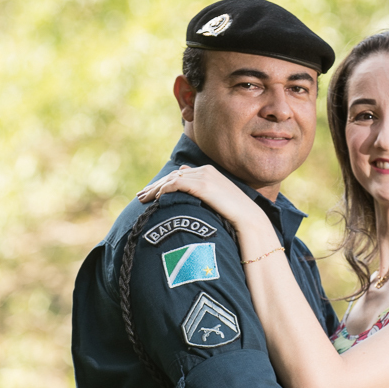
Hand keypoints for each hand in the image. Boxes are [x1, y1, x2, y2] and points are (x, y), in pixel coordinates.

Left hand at [138, 165, 259, 230]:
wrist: (248, 217)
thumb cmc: (234, 212)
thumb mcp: (217, 197)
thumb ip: (201, 188)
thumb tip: (183, 175)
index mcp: (208, 171)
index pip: (179, 175)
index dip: (163, 184)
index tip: (150, 193)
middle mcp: (204, 170)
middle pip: (172, 176)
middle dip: (154, 186)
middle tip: (140, 196)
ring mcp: (203, 176)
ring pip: (171, 180)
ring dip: (154, 189)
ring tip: (142, 200)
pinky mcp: (202, 185)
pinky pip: (176, 185)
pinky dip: (164, 191)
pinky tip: (156, 199)